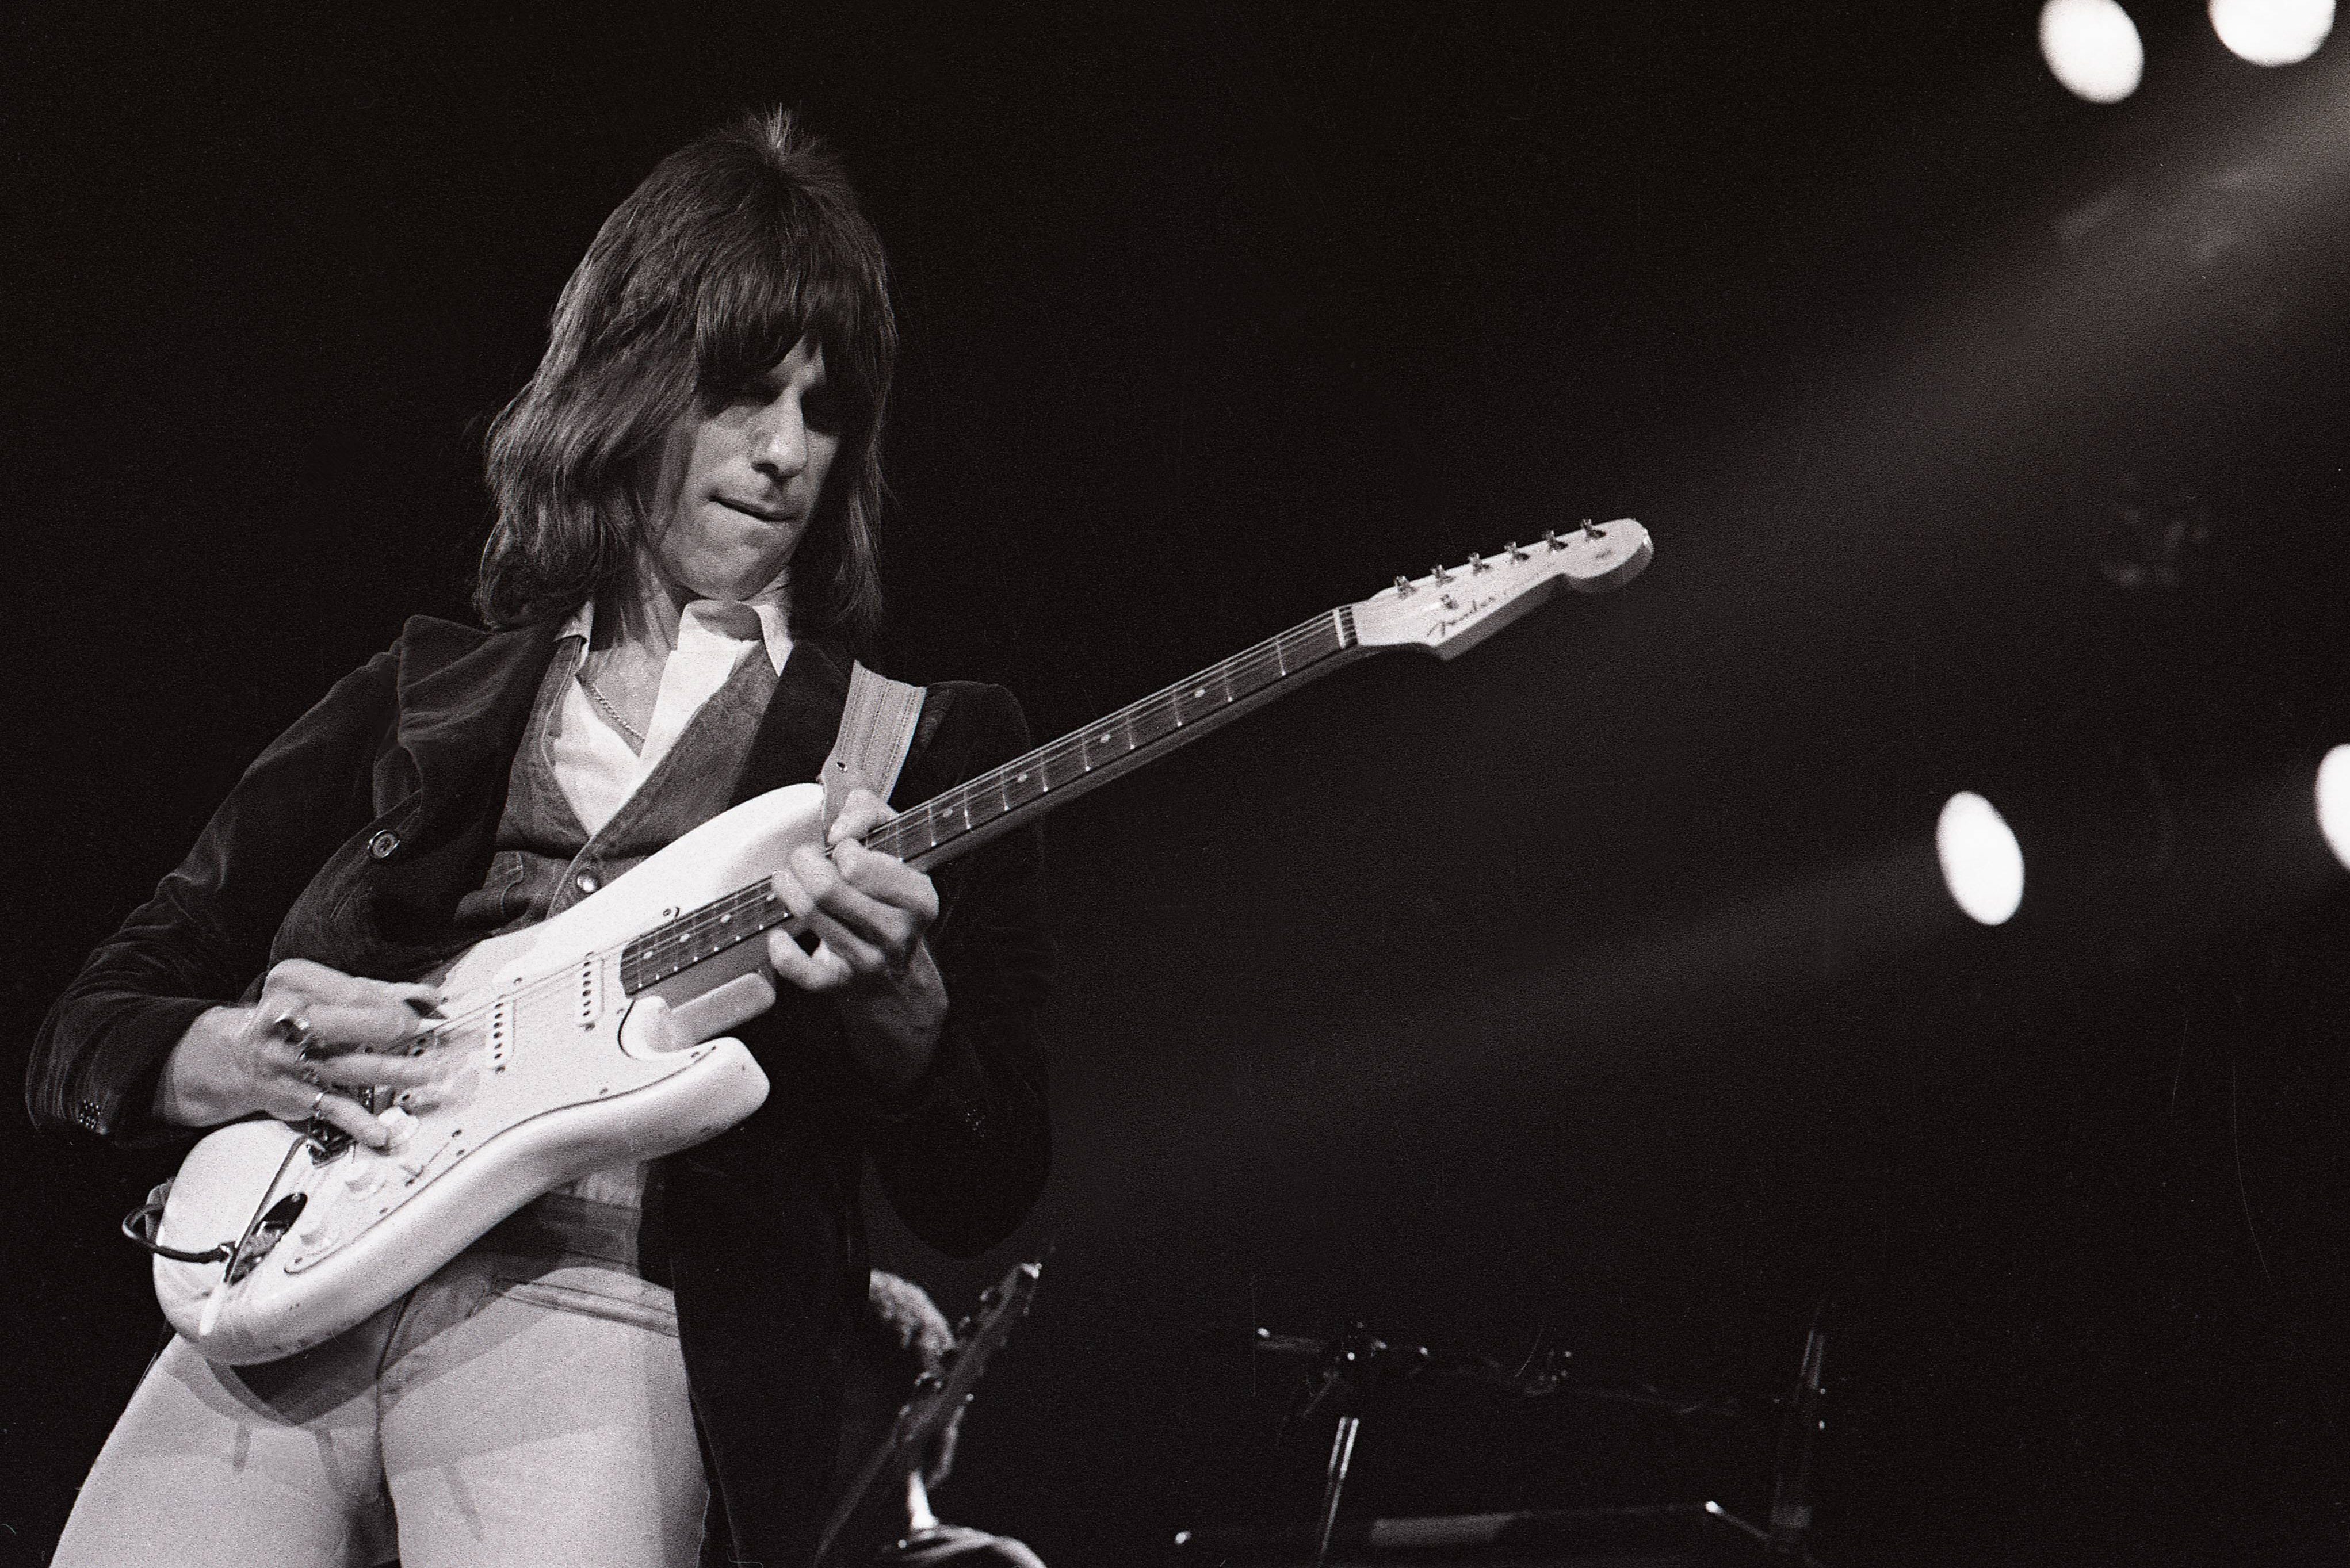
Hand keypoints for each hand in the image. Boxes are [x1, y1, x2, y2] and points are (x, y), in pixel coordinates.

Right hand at [154, 959, 448, 1148]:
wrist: (234, 1054)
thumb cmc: (292, 1017)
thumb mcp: (324, 993)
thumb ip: (376, 993)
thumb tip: (426, 999)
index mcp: (294, 984)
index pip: (354, 992)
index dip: (394, 1004)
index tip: (424, 1012)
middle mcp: (286, 1021)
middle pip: (349, 1024)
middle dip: (395, 1031)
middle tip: (428, 1036)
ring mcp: (287, 1060)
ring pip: (349, 1066)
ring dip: (394, 1073)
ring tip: (428, 1074)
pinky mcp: (290, 1095)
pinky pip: (329, 1108)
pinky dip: (357, 1122)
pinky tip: (380, 1131)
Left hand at [764, 787, 948, 1093]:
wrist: (895, 973)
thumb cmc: (888, 896)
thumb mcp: (893, 844)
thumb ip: (868, 811)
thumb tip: (839, 830)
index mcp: (919, 899)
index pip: (859, 865)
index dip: (842, 849)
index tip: (844, 850)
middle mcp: (897, 933)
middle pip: (827, 889)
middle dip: (803, 862)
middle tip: (804, 859)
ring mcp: (868, 962)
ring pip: (809, 915)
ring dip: (787, 889)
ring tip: (790, 881)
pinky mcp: (838, 984)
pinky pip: (796, 967)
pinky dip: (780, 946)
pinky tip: (782, 932)